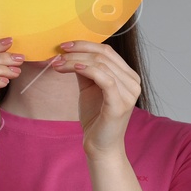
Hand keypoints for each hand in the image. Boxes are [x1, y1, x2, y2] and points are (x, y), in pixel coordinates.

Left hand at [51, 41, 139, 157]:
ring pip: (101, 65)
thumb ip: (85, 69)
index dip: (84, 44)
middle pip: (103, 55)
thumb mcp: (89, 88)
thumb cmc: (95, 118)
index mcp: (128, 76)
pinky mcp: (120, 104)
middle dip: (77, 52)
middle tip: (57, 55)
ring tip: (58, 64)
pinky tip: (73, 68)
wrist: (100, 145)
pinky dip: (87, 70)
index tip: (63, 46)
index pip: (107, 51)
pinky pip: (104, 79)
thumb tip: (70, 52)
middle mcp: (133, 83)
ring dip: (76, 61)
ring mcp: (129, 93)